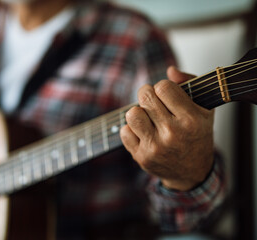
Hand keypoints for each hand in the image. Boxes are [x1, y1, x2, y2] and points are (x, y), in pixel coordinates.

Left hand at [120, 66, 213, 190]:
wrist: (192, 171)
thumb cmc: (196, 135)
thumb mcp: (204, 108)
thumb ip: (189, 83)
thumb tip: (170, 70)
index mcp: (191, 119)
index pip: (164, 87)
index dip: (162, 87)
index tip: (166, 94)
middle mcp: (173, 133)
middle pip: (145, 96)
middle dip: (147, 94)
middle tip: (152, 101)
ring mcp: (156, 146)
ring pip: (132, 114)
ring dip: (137, 112)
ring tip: (146, 116)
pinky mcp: (142, 157)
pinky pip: (124, 132)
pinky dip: (131, 129)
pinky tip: (143, 132)